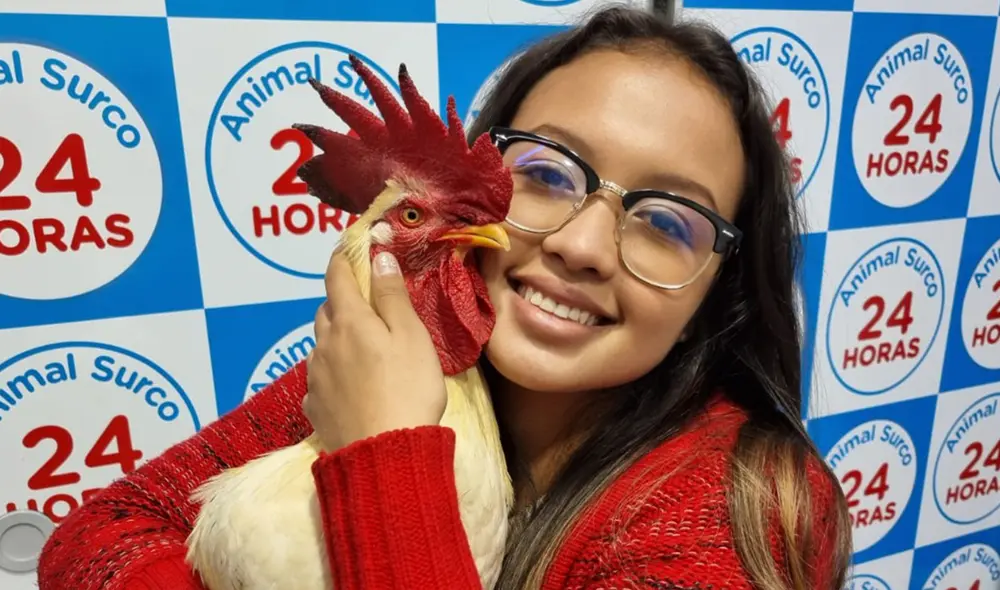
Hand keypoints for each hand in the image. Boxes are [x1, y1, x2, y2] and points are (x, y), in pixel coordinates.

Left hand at [304, 250, 446, 450]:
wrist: (385, 455)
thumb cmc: (409, 389)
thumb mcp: (412, 336)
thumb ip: (392, 296)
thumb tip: (378, 257)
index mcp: (350, 321)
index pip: (337, 277)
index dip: (343, 258)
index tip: (350, 248)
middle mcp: (324, 344)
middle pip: (326, 310)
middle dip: (342, 300)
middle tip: (365, 303)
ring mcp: (316, 377)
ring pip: (321, 344)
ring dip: (336, 336)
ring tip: (361, 346)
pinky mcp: (315, 407)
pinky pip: (319, 377)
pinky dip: (332, 370)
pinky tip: (349, 384)